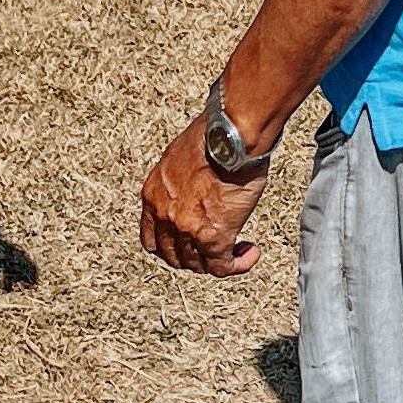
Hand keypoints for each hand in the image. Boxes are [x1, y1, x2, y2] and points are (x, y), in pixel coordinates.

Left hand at [140, 115, 269, 277]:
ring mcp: (187, 229)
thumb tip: (193, 189)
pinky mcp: (214, 237)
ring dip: (218, 261)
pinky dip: (238, 264)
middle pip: (173, 257)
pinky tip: (251, 252)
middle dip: (195, 257)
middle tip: (216, 249)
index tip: (188, 244)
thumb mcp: (180, 156)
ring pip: (198, 265)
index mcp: (153, 195)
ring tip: (239, 249)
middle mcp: (164, 216)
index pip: (152, 239)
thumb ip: (179, 180)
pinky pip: (223, 266)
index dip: (171, 247)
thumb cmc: (214, 136)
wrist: (231, 135)